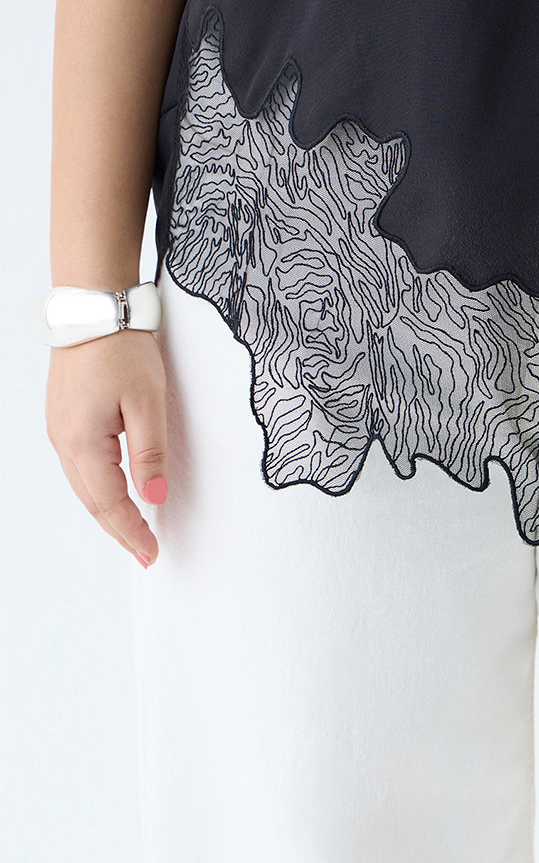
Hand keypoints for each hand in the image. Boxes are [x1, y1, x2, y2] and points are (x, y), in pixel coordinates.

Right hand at [45, 328, 167, 566]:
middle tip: (144, 554)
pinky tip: (114, 494)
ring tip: (132, 532)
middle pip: (92, 501)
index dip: (132, 532)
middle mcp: (63, 441)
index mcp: (83, 442)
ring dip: (107, 512)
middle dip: (119, 530)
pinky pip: (80, 467)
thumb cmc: (122, 349)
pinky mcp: (64, 418)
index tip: (152, 554)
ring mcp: (59, 430)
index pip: (110, 503)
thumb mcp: (148, 402)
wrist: (94, 307)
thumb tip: (154, 499)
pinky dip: (98, 488)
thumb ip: (151, 454)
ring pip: (83, 486)